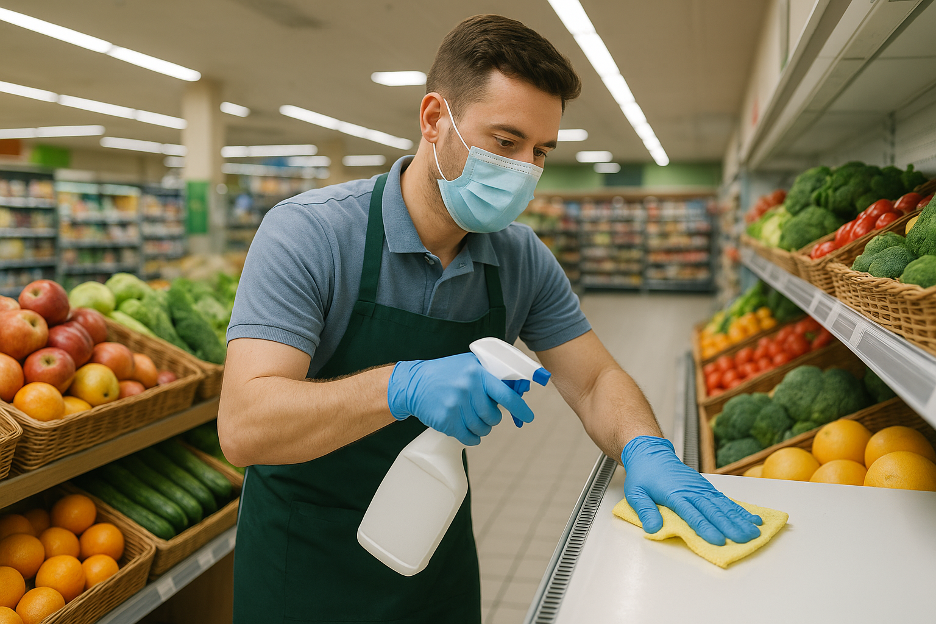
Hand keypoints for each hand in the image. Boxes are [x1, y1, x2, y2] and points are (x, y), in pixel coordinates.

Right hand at [388, 353, 534, 444]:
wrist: (414, 383)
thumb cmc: (446, 373)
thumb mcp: (468, 364)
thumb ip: (490, 374)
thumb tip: (518, 388)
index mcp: (477, 372)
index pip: (505, 395)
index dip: (520, 408)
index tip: (528, 417)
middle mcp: (467, 388)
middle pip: (494, 417)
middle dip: (492, 418)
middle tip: (484, 413)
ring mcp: (456, 405)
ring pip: (483, 429)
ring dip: (481, 428)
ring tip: (472, 419)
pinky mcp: (447, 420)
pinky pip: (469, 438)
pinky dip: (472, 438)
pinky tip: (467, 430)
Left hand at [621, 436, 761, 545]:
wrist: (650, 453)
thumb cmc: (643, 475)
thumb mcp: (635, 493)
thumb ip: (645, 511)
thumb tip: (652, 529)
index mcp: (674, 494)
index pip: (692, 514)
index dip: (705, 528)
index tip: (718, 541)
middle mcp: (691, 491)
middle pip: (713, 511)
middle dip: (730, 526)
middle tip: (745, 539)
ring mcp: (701, 488)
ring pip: (723, 505)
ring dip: (739, 519)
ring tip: (754, 532)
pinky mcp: (706, 488)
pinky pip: (725, 500)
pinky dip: (740, 509)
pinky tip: (752, 518)